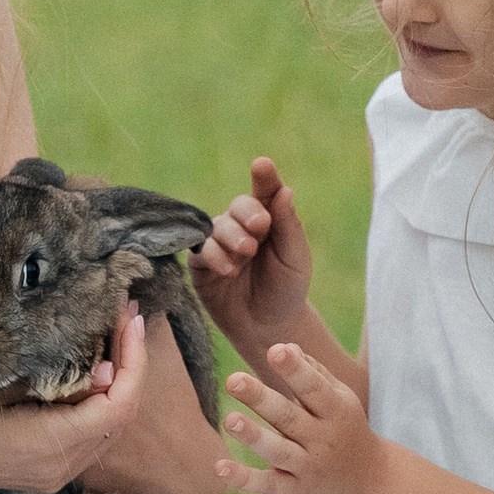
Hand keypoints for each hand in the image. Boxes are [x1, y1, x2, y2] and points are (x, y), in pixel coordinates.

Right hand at [0, 303, 153, 493]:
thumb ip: (51, 376)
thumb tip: (104, 366)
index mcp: (50, 445)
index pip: (118, 405)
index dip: (133, 361)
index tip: (128, 318)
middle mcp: (61, 466)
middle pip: (121, 416)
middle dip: (129, 365)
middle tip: (124, 317)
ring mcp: (55, 473)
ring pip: (108, 427)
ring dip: (116, 383)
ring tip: (113, 336)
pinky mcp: (46, 469)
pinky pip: (89, 435)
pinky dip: (97, 402)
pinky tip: (89, 370)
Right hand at [191, 159, 313, 359]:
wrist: (268, 327)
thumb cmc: (286, 290)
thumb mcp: (295, 258)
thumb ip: (288, 225)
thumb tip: (285, 190)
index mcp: (268, 221)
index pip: (265, 193)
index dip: (264, 178)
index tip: (262, 165)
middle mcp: (241, 228)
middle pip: (237, 206)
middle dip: (247, 213)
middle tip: (261, 227)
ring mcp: (219, 245)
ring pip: (216, 226)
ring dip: (230, 236)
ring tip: (245, 254)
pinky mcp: (201, 266)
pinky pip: (199, 251)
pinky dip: (212, 256)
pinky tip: (227, 269)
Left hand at [214, 341, 380, 493]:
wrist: (369, 482)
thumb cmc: (345, 427)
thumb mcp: (340, 398)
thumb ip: (314, 373)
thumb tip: (285, 346)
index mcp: (336, 411)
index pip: (314, 388)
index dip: (296, 369)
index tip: (275, 351)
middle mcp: (323, 440)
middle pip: (289, 417)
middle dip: (261, 399)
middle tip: (233, 380)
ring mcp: (309, 468)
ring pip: (278, 451)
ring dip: (253, 436)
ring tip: (229, 420)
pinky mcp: (295, 492)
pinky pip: (268, 486)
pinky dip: (244, 479)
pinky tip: (219, 467)